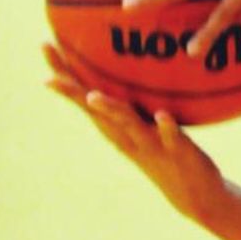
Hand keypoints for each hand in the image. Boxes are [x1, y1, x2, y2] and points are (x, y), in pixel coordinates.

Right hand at [43, 43, 227, 223]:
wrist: (195, 194)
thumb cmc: (167, 150)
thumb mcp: (145, 122)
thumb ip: (132, 99)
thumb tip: (124, 64)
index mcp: (117, 126)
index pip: (85, 96)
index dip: (64, 73)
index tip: (45, 45)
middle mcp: (127, 136)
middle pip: (95, 110)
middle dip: (72, 90)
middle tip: (48, 71)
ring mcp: (152, 145)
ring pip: (128, 125)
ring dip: (111, 111)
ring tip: (93, 97)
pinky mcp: (178, 152)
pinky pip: (171, 138)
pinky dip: (166, 127)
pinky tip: (163, 116)